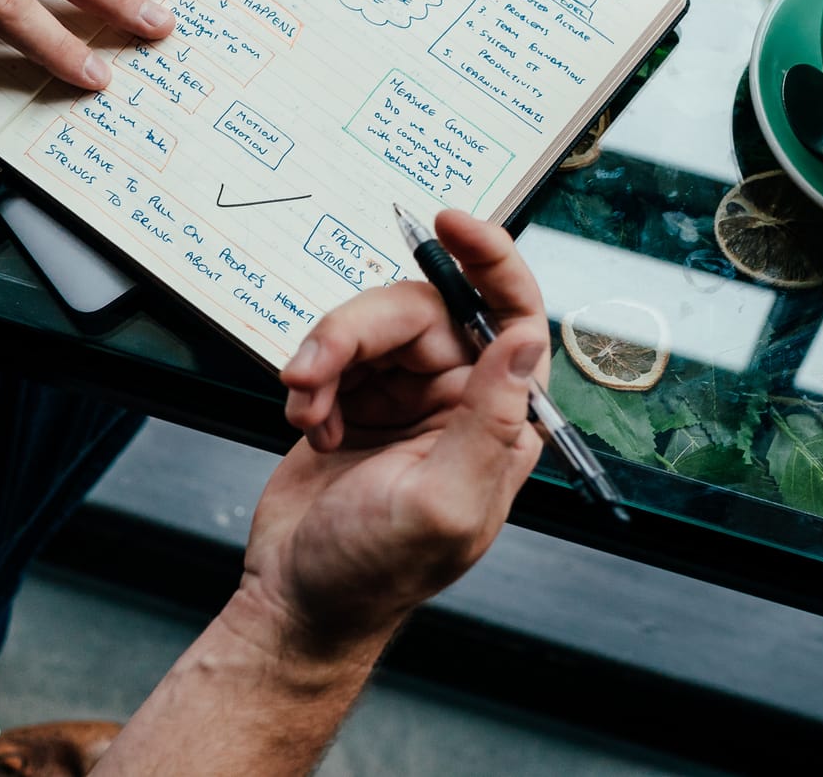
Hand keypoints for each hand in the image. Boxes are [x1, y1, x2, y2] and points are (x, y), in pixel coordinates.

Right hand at [244, 211, 548, 651]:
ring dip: (325, 361)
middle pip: (418, 311)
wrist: (297, 598)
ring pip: (367, 327)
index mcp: (502, 418)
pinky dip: (310, 384)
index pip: (513, 313)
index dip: (490, 258)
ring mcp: (405, 395)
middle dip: (355, 333)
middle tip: (314, 373)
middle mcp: (459, 397)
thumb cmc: (374, 571)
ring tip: (308, 412)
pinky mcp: (356, 398)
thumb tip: (524, 340)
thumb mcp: (443, 501)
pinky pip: (333, 352)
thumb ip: (488, 419)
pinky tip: (309, 428)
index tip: (450, 223)